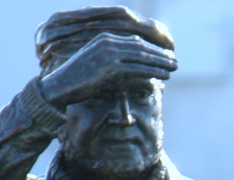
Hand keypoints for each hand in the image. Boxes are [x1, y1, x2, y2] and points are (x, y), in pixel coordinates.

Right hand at [39, 33, 176, 107]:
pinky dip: (153, 71)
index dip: (152, 49)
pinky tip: (164, 75)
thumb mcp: (98, 66)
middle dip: (160, 54)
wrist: (58, 88)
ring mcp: (109, 54)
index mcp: (104, 38)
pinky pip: (138, 69)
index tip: (165, 55)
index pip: (134, 41)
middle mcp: (107, 42)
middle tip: (175, 61)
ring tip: (174, 68)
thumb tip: (140, 71)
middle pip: (141, 47)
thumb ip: (116, 63)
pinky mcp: (111, 68)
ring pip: (142, 57)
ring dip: (161, 62)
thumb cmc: (78, 82)